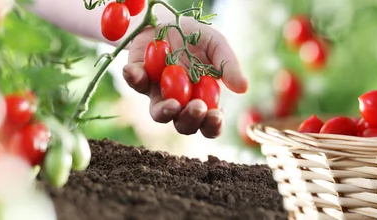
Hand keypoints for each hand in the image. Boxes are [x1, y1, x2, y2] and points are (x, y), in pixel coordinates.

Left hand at [122, 17, 247, 137]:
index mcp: (203, 98)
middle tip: (197, 107)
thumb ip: (228, 65)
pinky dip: (133, 77)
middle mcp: (180, 102)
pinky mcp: (138, 78)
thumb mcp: (217, 45)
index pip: (209, 123)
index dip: (212, 125)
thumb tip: (243, 88)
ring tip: (173, 104)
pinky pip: (135, 83)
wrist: (168, 20)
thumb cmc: (197, 38)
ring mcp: (157, 93)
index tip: (216, 116)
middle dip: (191, 120)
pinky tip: (135, 71)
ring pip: (158, 114)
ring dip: (165, 112)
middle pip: (184, 125)